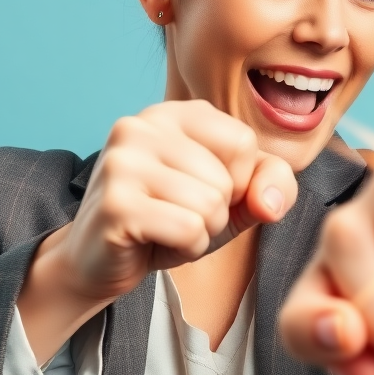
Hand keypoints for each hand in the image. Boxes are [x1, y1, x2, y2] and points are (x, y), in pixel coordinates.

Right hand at [19, 99, 296, 363]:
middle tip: (176, 215)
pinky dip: (186, 247)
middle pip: (227, 178)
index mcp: (173, 113)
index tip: (201, 189)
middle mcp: (142, 125)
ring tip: (166, 227)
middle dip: (216, 212)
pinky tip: (154, 241)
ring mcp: (123, 161)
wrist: (101, 261)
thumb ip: (271, 186)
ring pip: (210, 205)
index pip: (243, 141)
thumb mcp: (233, 198)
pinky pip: (190, 229)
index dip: (238, 181)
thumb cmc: (171, 221)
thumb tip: (271, 202)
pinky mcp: (116, 202)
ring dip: (201, 232)